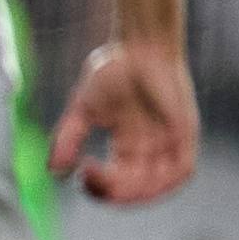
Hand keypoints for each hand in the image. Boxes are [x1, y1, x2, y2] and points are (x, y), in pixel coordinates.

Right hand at [50, 38, 198, 203]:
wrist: (140, 45)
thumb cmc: (112, 70)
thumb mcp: (83, 109)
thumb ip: (67, 137)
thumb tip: (52, 172)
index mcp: (128, 145)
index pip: (118, 180)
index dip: (100, 187)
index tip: (78, 177)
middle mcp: (151, 149)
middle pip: (137, 187)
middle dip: (115, 193)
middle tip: (91, 181)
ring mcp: (170, 143)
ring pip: (159, 184)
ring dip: (137, 193)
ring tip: (111, 184)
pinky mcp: (186, 134)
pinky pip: (182, 170)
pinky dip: (165, 182)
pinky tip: (142, 181)